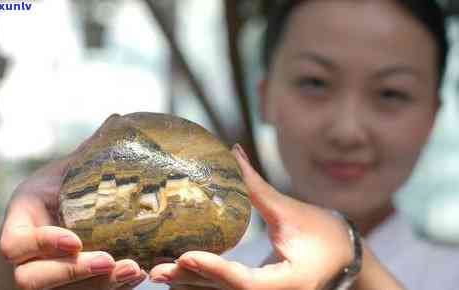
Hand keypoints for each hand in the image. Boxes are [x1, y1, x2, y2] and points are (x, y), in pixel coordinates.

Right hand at [0, 114, 146, 289]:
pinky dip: (114, 287)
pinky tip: (139, 273)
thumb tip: (118, 118)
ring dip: (101, 284)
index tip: (73, 238)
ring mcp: (51, 275)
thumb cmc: (65, 189)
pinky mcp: (74, 285)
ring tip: (134, 269)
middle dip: (71, 272)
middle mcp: (32, 256)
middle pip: (34, 279)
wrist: (70, 213)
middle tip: (108, 259)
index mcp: (23, 223)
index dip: (40, 244)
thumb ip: (89, 152)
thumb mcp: (70, 169)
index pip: (15, 244)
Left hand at [148, 144, 354, 289]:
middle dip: (193, 281)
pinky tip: (180, 275)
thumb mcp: (289, 210)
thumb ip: (256, 187)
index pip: (247, 283)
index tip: (186, 256)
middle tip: (157, 268)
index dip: (215, 271)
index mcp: (291, 282)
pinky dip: (204, 284)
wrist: (343, 256)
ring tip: (158, 272)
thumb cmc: (324, 232)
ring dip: (192, 286)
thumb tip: (233, 151)